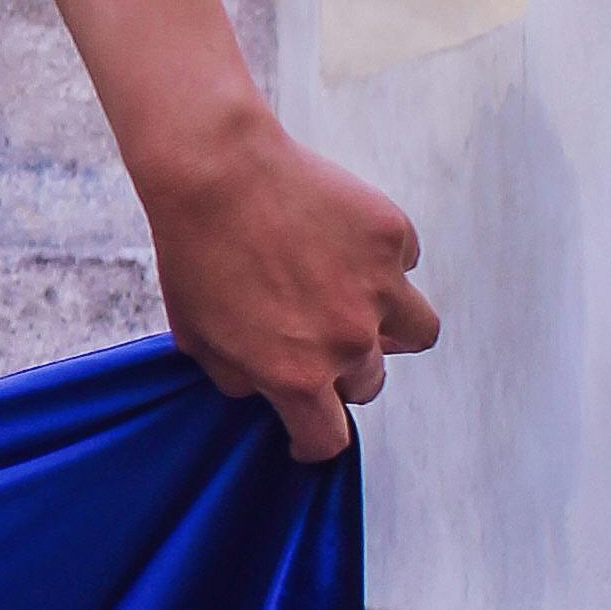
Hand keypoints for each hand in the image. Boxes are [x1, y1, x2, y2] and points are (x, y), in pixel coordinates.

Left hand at [142, 101, 439, 464]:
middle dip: (344, 371)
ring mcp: (378, 287)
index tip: (310, 432)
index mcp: (297, 374)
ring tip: (356, 299)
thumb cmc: (195, 251)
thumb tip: (267, 391)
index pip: (329, 439)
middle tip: (316, 337)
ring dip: (391, 326)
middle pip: (368, 384)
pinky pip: (404, 263)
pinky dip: (382, 260)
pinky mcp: (392, 236)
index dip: (315, 441)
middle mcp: (348, 339)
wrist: (213, 169)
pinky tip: (342, 239)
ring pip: (415, 331)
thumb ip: (240, 379)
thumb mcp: (198, 336)